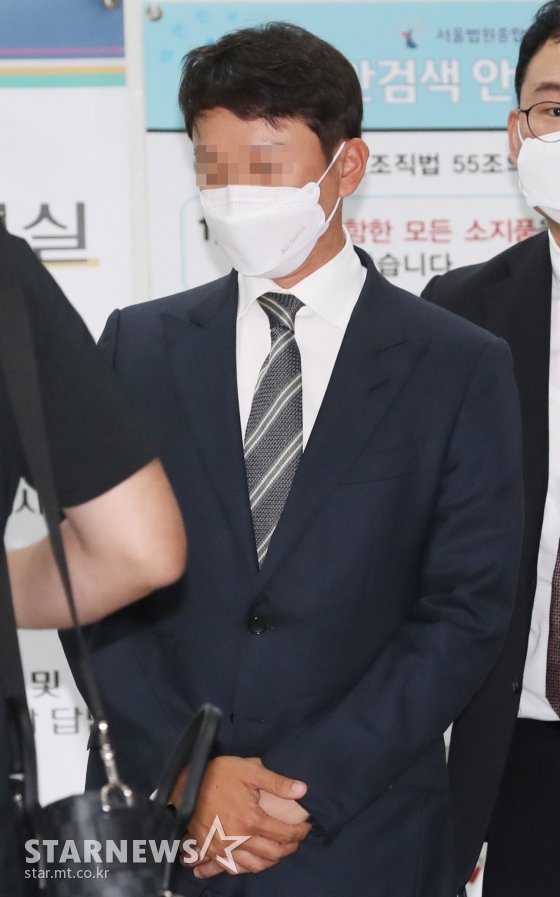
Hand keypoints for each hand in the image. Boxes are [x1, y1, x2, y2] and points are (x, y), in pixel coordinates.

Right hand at [192, 783, 311, 877]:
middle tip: (295, 841)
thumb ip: (277, 782)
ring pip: (253, 866)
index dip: (299, 832)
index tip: (306, 828)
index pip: (283, 834)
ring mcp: (222, 848)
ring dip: (269, 862)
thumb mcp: (249, 769)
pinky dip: (242, 869)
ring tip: (277, 852)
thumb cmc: (219, 774)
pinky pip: (229, 868)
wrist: (185, 783)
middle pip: (271, 854)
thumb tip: (303, 790)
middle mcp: (238, 839)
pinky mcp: (209, 850)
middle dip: (289, 849)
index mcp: (251, 819)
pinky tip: (248, 864)